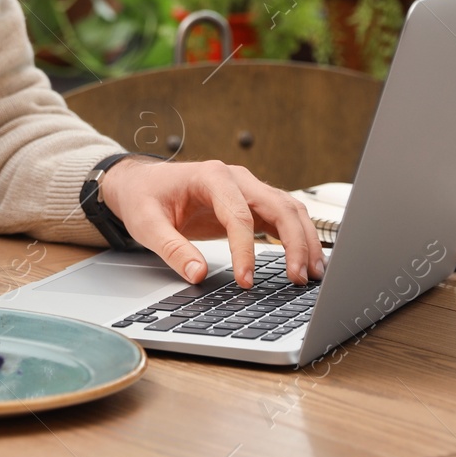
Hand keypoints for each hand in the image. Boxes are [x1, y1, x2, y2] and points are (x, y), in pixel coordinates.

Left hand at [97, 157, 324, 287]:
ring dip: (305, 240)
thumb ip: (172, 249)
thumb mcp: (147, 224)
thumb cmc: (144, 197)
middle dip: (294, 243)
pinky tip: (306, 261)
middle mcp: (236, 178)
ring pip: (289, 209)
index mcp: (211, 175)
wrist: (143, 183)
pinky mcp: (252, 203)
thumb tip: (198, 274)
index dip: (246, 251)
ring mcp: (248, 188)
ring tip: (312, 274)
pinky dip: (298, 237)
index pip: (239, 215)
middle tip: (298, 278)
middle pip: (278, 206)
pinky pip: (283, 217)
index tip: (246, 280)